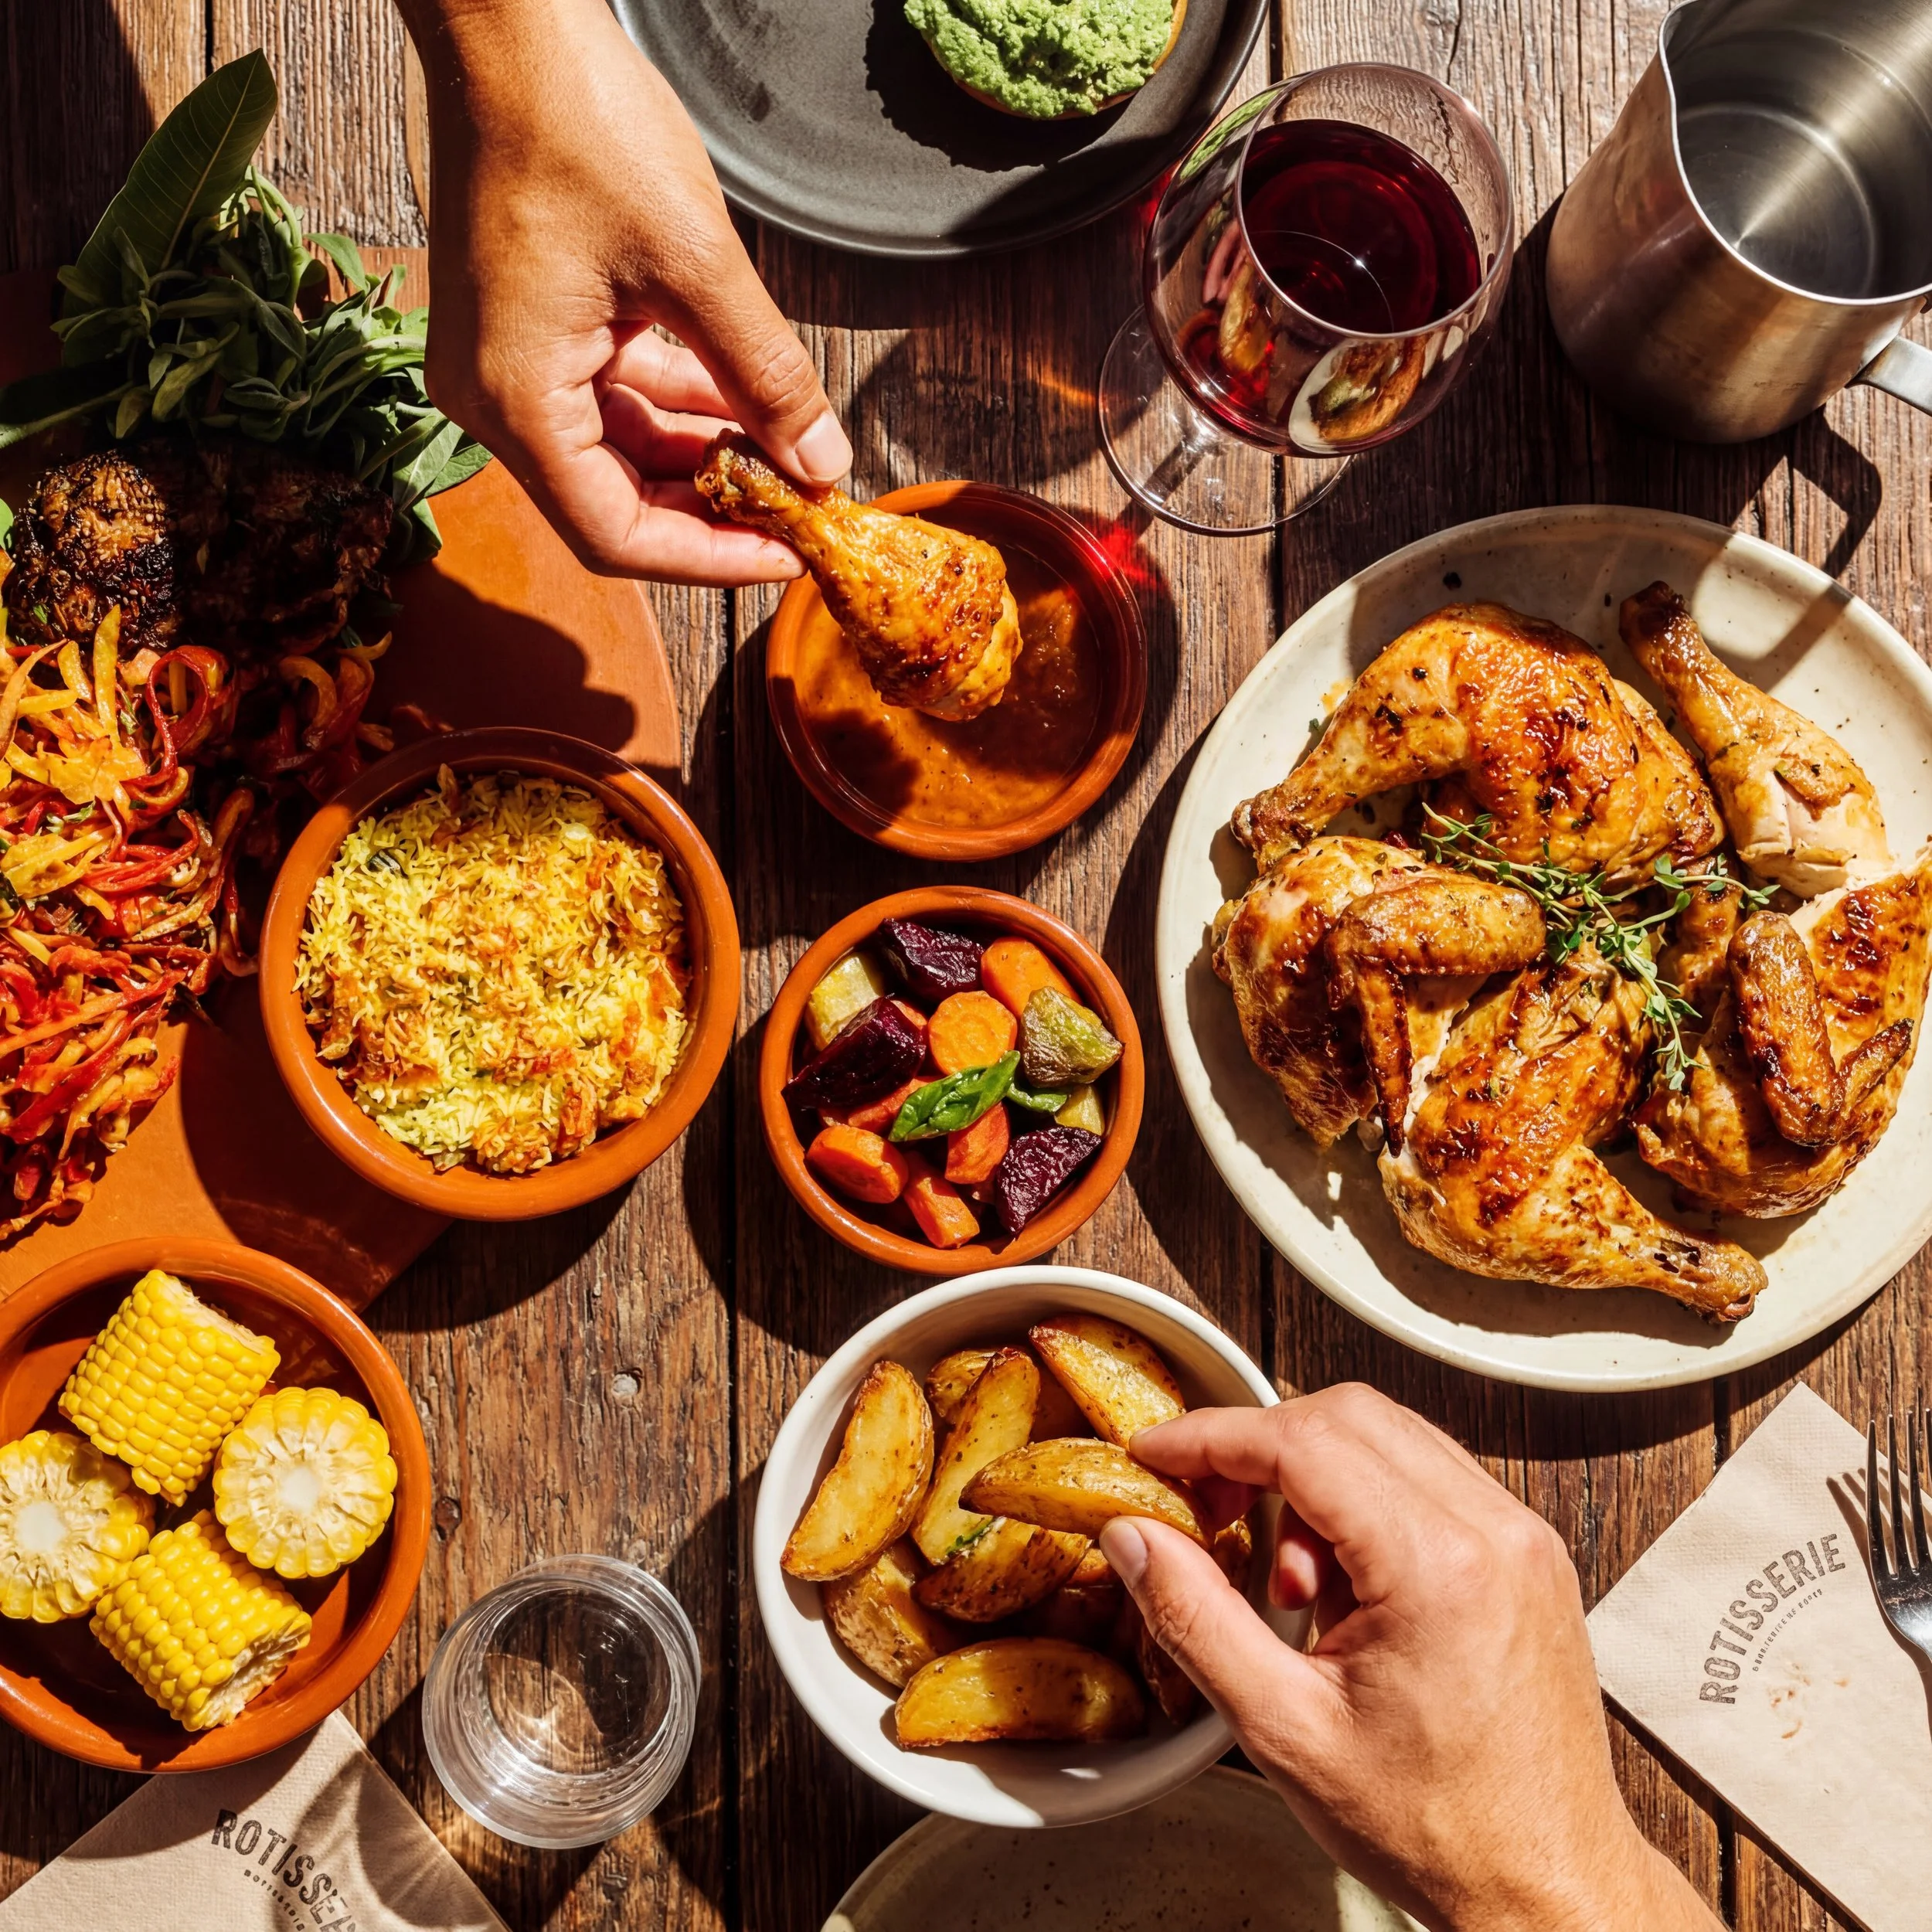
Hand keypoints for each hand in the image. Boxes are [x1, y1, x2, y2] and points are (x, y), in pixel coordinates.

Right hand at [399, 0, 849, 583]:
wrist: (507, 25)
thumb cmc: (579, 123)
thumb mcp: (696, 263)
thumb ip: (765, 373)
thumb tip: (824, 465)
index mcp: (514, 400)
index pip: (614, 534)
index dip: (709, 558)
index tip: (790, 554)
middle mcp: (495, 399)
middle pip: (617, 502)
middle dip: (716, 509)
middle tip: (805, 506)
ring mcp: (509, 366)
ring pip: (622, 452)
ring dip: (706, 455)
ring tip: (792, 453)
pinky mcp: (531, 331)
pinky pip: (613, 397)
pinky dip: (682, 405)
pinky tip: (747, 402)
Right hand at [1096, 1386, 1720, 1931]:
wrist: (1548, 1889)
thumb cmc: (1437, 1829)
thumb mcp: (1285, 1731)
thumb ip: (1195, 1620)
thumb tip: (1136, 1539)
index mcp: (1438, 1566)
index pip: (1302, 1440)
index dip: (1212, 1436)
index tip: (1156, 1451)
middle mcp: (1494, 1532)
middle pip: (1348, 1416)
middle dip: (1260, 1448)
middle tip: (1207, 1507)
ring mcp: (1521, 1539)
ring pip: (1390, 1437)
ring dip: (1314, 1476)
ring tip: (1287, 1583)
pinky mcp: (1527, 1557)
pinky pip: (1429, 1479)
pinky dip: (1365, 1501)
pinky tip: (1340, 1586)